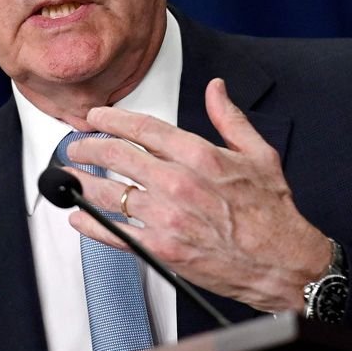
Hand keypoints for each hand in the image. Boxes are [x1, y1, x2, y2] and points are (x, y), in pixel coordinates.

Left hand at [65, 77, 332, 312]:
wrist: (283, 262)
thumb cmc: (272, 212)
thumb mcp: (257, 153)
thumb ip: (229, 118)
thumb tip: (216, 88)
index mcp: (199, 156)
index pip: (142, 127)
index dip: (111, 119)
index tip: (95, 117)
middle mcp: (178, 183)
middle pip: (117, 156)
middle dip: (89, 147)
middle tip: (77, 145)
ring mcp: (167, 218)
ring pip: (110, 193)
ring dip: (82, 183)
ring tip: (68, 176)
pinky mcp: (162, 250)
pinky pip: (116, 234)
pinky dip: (92, 224)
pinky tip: (80, 216)